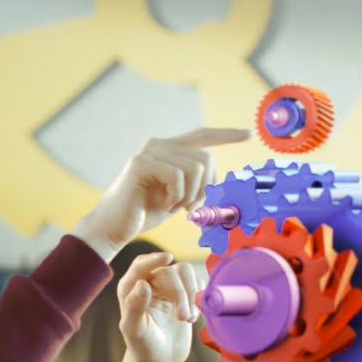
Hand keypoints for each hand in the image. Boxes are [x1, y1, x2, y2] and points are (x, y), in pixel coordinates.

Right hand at [72, 127, 250, 260]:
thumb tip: (219, 178)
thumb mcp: (179, 197)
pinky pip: (177, 176)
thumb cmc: (145, 213)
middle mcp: (159, 144)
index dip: (226, 135)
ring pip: (194, 167)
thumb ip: (196, 183)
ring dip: (192, 194)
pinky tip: (166, 206)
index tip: (248, 135)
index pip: (202, 136)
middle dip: (206, 186)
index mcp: (169, 150)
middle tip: (191, 208)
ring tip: (177, 208)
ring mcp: (150, 151)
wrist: (114, 226)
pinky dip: (177, 196)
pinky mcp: (141, 163)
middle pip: (205, 155)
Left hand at [116, 252, 203, 361]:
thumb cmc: (143, 346)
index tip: (168, 258)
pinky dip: (198, 298)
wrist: (160, 360)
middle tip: (183, 318)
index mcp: (131, 288)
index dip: (154, 259)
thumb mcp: (135, 330)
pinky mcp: (183, 293)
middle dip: (180, 293)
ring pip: (185, 272)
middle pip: (169, 271)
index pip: (141, 265)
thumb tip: (142, 284)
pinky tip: (192, 318)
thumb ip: (135, 307)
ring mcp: (167, 287)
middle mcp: (149, 282)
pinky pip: (196, 282)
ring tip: (188, 319)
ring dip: (190, 294)